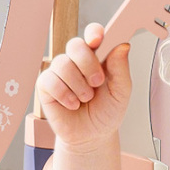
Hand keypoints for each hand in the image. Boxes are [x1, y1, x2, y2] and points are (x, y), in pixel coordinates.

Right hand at [36, 22, 131, 150]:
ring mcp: (60, 71)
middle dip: (87, 63)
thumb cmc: (106, 112)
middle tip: (97, 83)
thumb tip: (123, 45)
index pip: (93, 34)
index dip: (93, 33)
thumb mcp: (121, 92)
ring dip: (78, 85)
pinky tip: (72, 104)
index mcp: (97, 56)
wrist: (92, 136)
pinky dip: (64, 94)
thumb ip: (121, 69)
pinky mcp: (45, 85)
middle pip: (75, 44)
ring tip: (85, 99)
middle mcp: (76, 60)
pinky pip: (50, 80)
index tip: (98, 40)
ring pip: (62, 63)